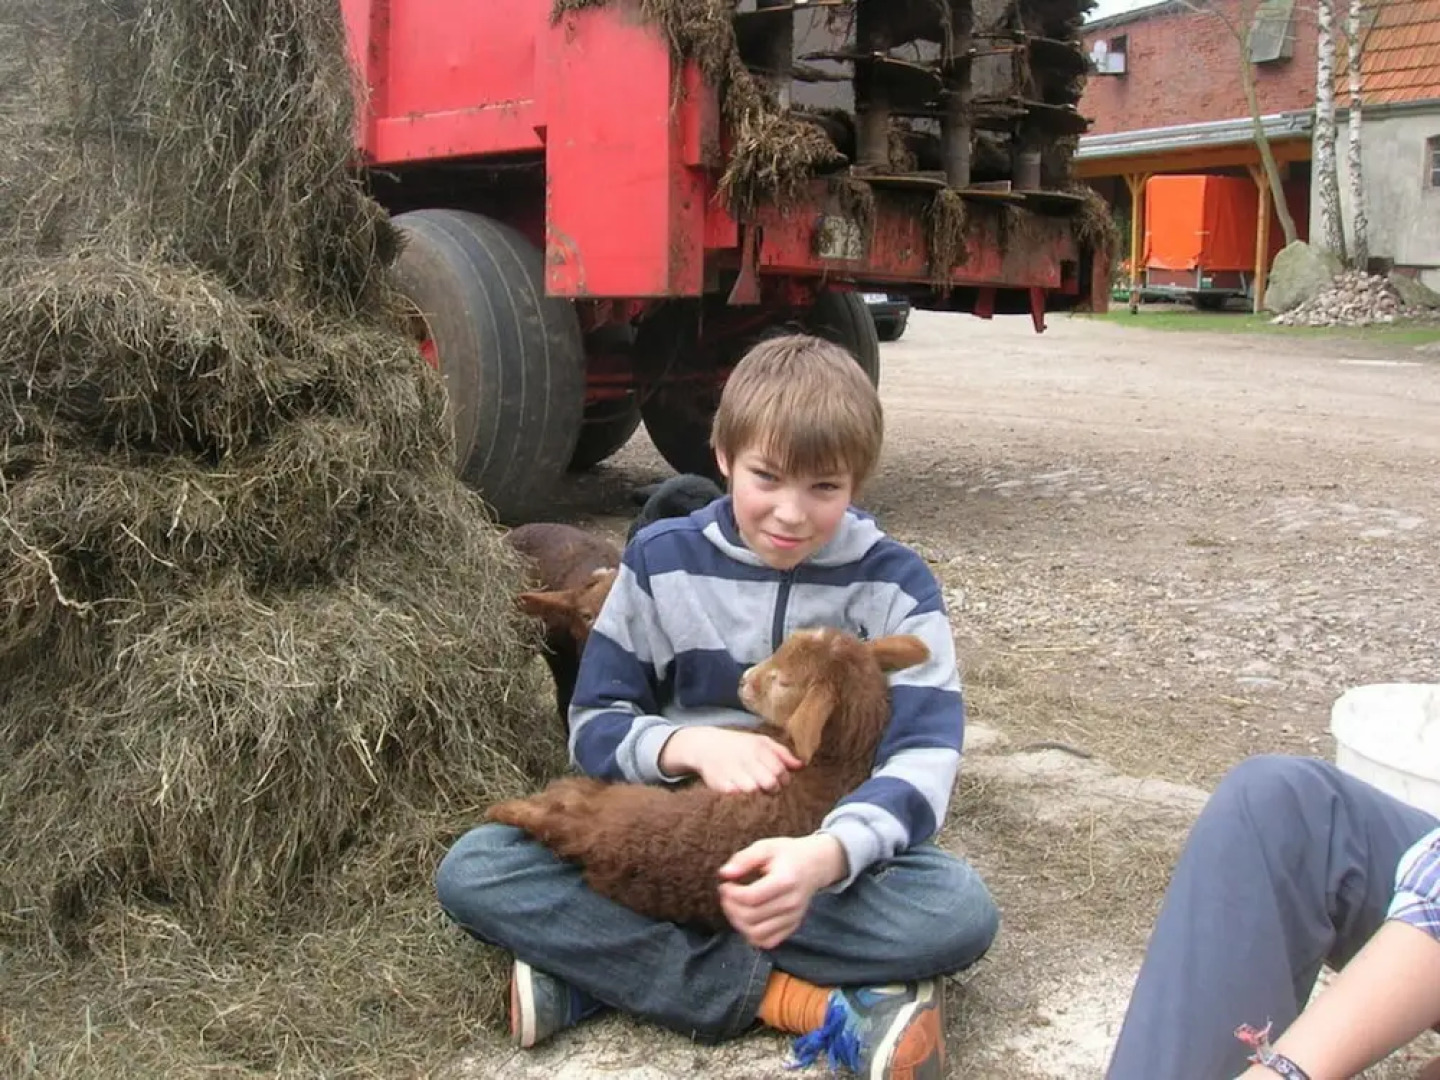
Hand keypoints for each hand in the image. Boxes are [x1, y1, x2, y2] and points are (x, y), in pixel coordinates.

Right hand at [660, 727, 801, 793]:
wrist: (706, 746)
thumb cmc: (739, 745)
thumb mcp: (761, 742)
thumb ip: (782, 754)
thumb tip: (801, 765)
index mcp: (758, 748)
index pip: (780, 771)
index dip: (784, 780)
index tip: (780, 781)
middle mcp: (746, 758)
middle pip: (770, 783)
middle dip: (772, 788)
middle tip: (767, 786)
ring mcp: (732, 771)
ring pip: (753, 790)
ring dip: (756, 792)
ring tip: (752, 785)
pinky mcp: (720, 783)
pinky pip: (736, 795)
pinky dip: (739, 794)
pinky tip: (738, 788)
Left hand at [717, 834, 847, 948]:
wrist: (815, 865)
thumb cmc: (787, 854)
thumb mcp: (766, 847)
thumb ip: (744, 859)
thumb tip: (724, 874)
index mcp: (785, 880)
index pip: (751, 897)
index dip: (731, 893)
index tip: (725, 884)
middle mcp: (791, 903)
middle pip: (751, 917)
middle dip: (730, 907)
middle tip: (726, 895)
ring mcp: (793, 918)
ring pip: (756, 934)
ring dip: (737, 923)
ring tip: (734, 907)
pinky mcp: (792, 927)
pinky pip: (767, 942)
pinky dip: (751, 935)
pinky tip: (746, 919)